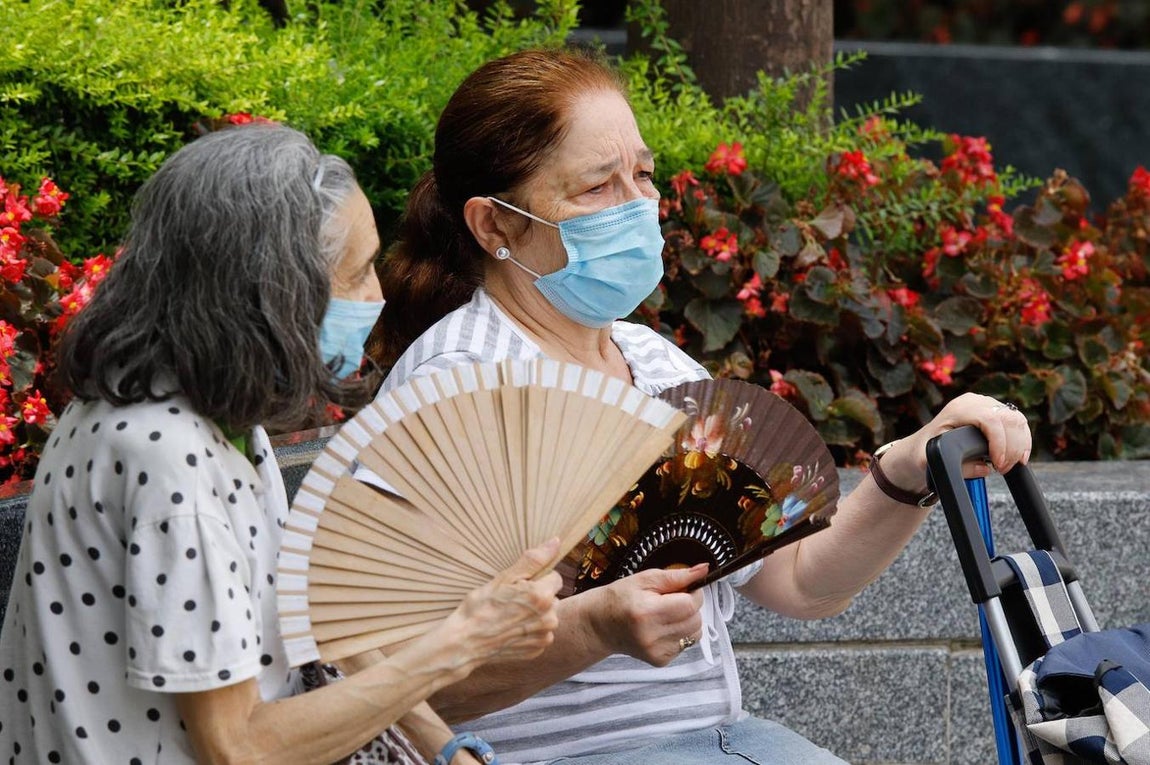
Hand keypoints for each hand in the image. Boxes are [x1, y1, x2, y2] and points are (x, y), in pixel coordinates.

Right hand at [443, 538, 561, 669]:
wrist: (465, 643)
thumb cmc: (481, 607)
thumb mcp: (504, 578)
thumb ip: (534, 560)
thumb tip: (556, 542)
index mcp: (543, 597)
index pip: (555, 578)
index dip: (537, 579)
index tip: (518, 586)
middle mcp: (549, 618)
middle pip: (551, 597)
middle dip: (536, 597)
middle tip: (511, 601)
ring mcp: (544, 636)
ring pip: (546, 616)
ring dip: (534, 614)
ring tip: (509, 616)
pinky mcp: (538, 650)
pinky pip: (540, 633)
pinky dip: (529, 631)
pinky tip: (511, 630)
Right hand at [591, 563, 707, 666]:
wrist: (600, 625)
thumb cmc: (620, 598)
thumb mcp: (645, 579)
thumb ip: (677, 575)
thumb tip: (704, 569)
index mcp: (647, 612)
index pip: (690, 604)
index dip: (694, 593)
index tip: (685, 589)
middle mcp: (652, 636)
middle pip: (695, 620)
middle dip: (691, 607)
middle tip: (673, 600)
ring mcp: (656, 651)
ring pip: (695, 634)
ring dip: (688, 621)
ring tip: (668, 614)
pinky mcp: (660, 661)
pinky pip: (686, 645)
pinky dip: (680, 634)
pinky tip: (663, 627)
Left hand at [881, 392, 1031, 491]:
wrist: (921, 447)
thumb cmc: (922, 452)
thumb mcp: (929, 462)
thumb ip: (955, 466)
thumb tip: (984, 468)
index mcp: (958, 409)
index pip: (989, 419)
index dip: (999, 442)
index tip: (998, 463)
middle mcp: (974, 403)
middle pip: (1008, 418)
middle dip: (1012, 447)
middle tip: (1003, 469)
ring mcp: (986, 405)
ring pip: (1016, 420)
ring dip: (1019, 445)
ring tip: (1009, 465)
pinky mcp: (995, 413)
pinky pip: (1018, 423)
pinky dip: (1022, 441)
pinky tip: (1019, 457)